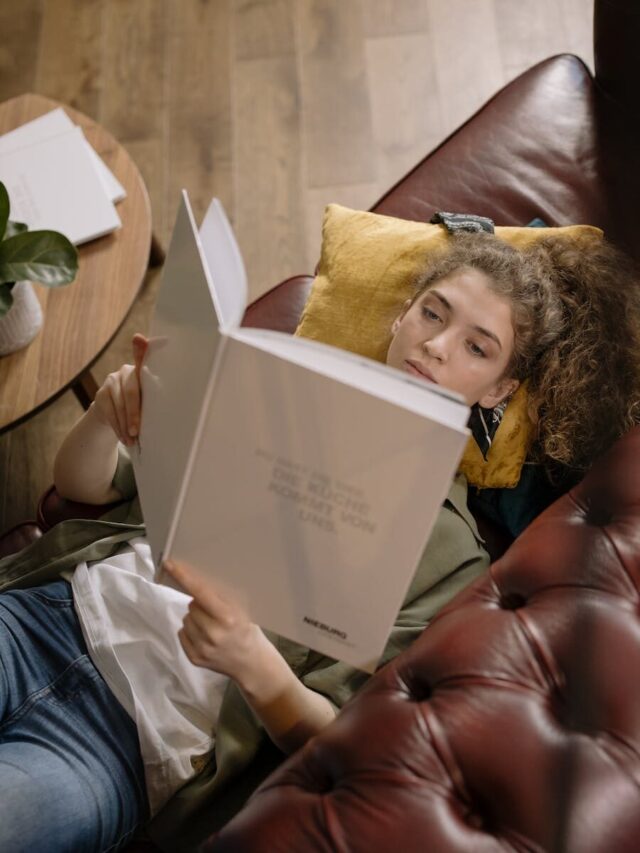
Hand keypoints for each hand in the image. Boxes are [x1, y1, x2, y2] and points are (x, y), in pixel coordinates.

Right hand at [92, 334, 148, 445]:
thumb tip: (178, 410)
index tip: (139, 339)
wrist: (117, 414)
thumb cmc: (144, 408)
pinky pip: (109, 412)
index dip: (140, 349)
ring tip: (131, 440)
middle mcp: (125, 371)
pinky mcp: (101, 394)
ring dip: (124, 425)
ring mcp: (111, 381)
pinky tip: (123, 438)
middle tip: (136, 431)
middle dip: (133, 414)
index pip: (143, 360)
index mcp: (143, 370)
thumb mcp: (153, 402)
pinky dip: (116, 427)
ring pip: (118, 405)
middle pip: (130, 391)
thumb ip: (159, 398)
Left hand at [165, 559, 264, 681]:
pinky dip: (190, 631)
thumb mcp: (243, 611)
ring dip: (195, 618)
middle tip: (215, 612)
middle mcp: (213, 633)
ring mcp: (202, 648)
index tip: (169, 565)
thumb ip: (222, 598)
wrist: (251, 664)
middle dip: (200, 604)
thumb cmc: (248, 631)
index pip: (201, 592)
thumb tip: (199, 580)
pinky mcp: (194, 658)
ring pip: (185, 619)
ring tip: (211, 626)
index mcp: (228, 617)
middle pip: (192, 605)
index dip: (184, 577)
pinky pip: (182, 633)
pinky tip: (205, 636)